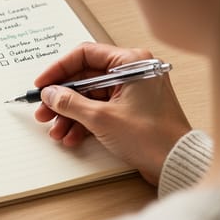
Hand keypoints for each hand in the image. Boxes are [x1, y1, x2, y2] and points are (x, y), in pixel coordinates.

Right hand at [33, 42, 191, 184]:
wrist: (177, 163)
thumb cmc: (152, 137)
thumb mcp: (101, 118)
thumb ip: (70, 102)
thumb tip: (50, 94)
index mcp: (131, 63)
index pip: (84, 55)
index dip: (58, 69)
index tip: (42, 84)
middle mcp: (132, 72)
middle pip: (84, 78)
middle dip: (61, 98)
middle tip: (44, 111)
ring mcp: (132, 91)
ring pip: (89, 96)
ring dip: (69, 114)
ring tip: (56, 131)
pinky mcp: (131, 109)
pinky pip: (100, 109)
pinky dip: (84, 122)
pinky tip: (71, 136)